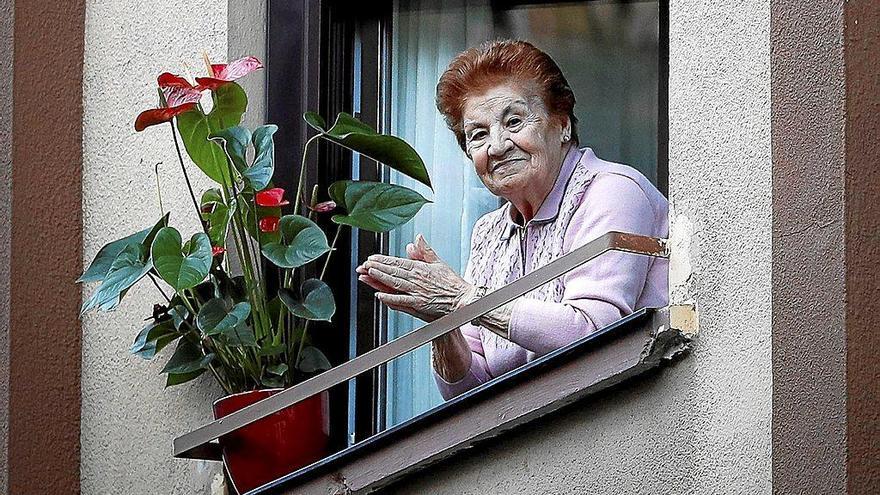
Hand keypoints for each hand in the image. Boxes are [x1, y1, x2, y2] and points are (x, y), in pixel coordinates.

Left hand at [356, 234, 475, 321]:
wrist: (463, 299)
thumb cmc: (452, 284)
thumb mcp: (439, 263)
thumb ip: (425, 251)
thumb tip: (416, 239)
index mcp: (422, 268)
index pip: (399, 262)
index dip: (384, 260)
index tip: (372, 258)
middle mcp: (418, 279)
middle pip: (394, 271)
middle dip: (377, 268)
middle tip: (364, 265)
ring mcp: (418, 292)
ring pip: (395, 283)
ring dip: (380, 278)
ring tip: (367, 274)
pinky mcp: (419, 304)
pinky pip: (402, 301)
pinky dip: (390, 298)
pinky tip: (379, 295)